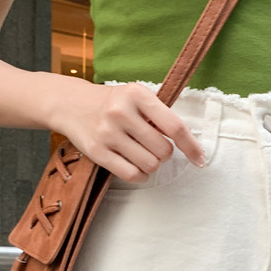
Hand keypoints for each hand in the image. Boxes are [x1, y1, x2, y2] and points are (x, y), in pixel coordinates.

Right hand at [49, 79, 205, 181]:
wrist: (70, 103)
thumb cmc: (113, 103)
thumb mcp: (136, 97)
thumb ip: (159, 115)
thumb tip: (187, 144)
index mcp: (137, 94)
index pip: (175, 127)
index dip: (191, 146)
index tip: (199, 159)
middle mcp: (121, 112)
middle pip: (163, 151)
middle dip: (164, 154)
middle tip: (152, 146)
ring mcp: (107, 133)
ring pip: (149, 165)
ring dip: (151, 165)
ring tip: (141, 154)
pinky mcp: (97, 152)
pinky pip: (131, 175)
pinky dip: (140, 176)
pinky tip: (137, 167)